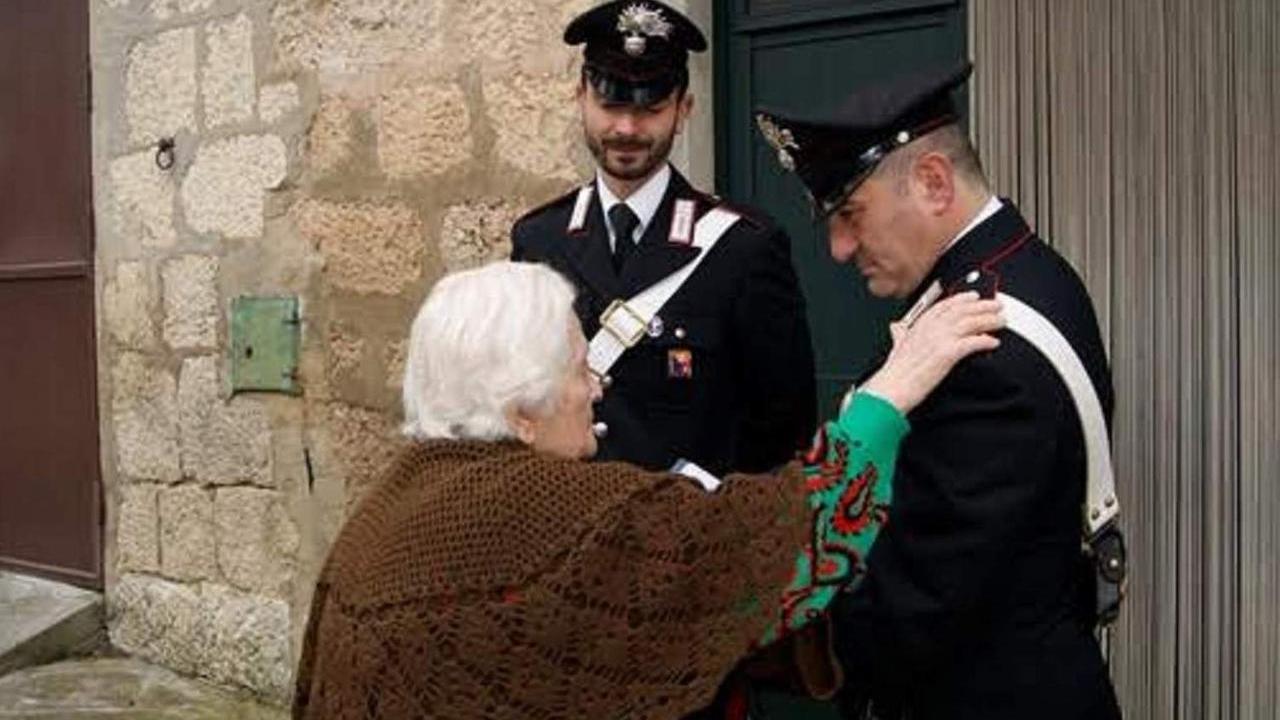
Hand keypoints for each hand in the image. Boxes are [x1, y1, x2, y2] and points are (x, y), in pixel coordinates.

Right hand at [861, 291, 1003, 413]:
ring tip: (1001, 321)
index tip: (973, 296)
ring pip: (970, 323)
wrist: (891, 389)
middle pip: (961, 310)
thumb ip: (899, 334)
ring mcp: (939, 339)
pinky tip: (993, 342)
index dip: (961, 299)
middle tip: (996, 305)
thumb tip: (896, 327)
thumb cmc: (893, 373)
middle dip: (982, 305)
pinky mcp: (948, 353)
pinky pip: (972, 342)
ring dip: (988, 320)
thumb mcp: (895, 347)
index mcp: (919, 325)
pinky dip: (984, 340)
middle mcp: (930, 328)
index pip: (944, 305)